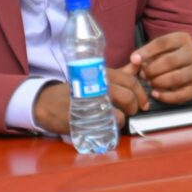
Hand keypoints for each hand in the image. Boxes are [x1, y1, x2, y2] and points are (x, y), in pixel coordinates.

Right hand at [32, 67, 149, 132]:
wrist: (48, 102)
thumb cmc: (76, 89)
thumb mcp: (97, 77)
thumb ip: (120, 73)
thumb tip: (138, 65)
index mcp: (103, 73)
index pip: (131, 81)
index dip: (141, 93)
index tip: (144, 103)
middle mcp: (98, 86)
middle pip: (128, 97)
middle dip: (134, 107)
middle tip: (132, 111)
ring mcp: (91, 103)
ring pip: (120, 114)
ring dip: (123, 119)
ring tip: (118, 118)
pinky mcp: (85, 119)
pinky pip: (107, 125)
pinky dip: (112, 126)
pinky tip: (108, 125)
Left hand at [131, 32, 191, 103]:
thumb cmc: (176, 58)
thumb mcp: (166, 49)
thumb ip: (150, 53)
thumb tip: (135, 61)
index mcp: (182, 39)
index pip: (162, 43)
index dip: (146, 51)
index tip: (134, 60)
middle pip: (169, 61)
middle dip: (152, 70)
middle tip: (144, 75)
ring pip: (175, 78)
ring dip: (158, 82)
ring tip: (151, 83)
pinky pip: (181, 94)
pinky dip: (166, 96)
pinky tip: (156, 94)